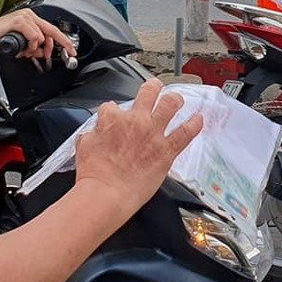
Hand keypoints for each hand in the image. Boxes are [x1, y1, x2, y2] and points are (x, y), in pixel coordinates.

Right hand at [0, 8, 75, 64]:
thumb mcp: (20, 45)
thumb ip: (33, 47)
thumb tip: (43, 52)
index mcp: (31, 19)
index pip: (52, 30)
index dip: (64, 41)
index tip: (71, 51)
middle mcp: (29, 15)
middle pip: (52, 31)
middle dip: (56, 46)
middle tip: (52, 56)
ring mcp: (25, 17)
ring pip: (42, 36)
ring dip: (34, 49)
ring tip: (24, 52)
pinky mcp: (19, 21)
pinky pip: (34, 37)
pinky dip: (29, 46)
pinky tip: (21, 48)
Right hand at [75, 79, 203, 214]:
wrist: (106, 193)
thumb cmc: (94, 174)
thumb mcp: (83, 146)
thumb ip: (91, 135)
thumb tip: (94, 133)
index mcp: (112, 119)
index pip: (112, 106)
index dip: (114, 111)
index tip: (116, 117)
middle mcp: (135, 121)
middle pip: (148, 92)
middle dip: (153, 87)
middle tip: (155, 88)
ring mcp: (153, 133)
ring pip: (170, 104)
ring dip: (175, 99)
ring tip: (177, 99)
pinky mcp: (166, 150)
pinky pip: (185, 133)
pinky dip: (194, 125)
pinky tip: (198, 120)